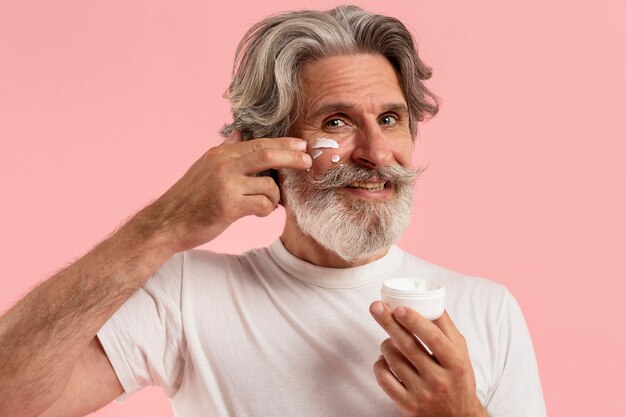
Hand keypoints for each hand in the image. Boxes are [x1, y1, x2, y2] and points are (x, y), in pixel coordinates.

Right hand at [142, 129, 311, 251]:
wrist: (166, 224)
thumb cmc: (189, 198)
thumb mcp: (205, 167)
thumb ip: (225, 150)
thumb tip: (238, 131)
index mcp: (220, 155)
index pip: (258, 143)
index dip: (283, 144)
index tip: (301, 146)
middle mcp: (223, 165)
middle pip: (267, 154)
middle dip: (292, 157)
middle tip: (308, 162)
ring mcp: (225, 185)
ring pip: (268, 185)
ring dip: (274, 197)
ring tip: (265, 205)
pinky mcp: (228, 206)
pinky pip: (262, 204)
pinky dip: (266, 210)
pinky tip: (258, 213)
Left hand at [370, 302, 486, 416]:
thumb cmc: (457, 378)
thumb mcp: (460, 353)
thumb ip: (446, 328)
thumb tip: (431, 301)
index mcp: (455, 364)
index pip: (432, 338)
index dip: (414, 321)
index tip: (399, 308)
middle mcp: (439, 380)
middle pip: (408, 346)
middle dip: (389, 323)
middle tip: (376, 307)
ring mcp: (422, 394)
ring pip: (393, 360)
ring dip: (386, 344)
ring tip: (389, 339)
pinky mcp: (407, 405)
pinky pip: (384, 378)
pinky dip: (379, 364)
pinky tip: (385, 360)